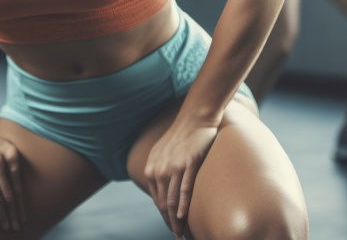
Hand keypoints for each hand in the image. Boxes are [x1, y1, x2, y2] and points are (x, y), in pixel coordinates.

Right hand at [0, 126, 24, 232]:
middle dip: (13, 213)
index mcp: (10, 153)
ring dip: (1, 213)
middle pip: (7, 193)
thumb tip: (21, 189)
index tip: (24, 218)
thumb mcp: (3, 146)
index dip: (21, 204)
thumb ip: (12, 163)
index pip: (18, 184)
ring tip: (5, 225)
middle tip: (16, 226)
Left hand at [144, 119, 218, 237]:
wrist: (194, 118)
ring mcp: (174, 166)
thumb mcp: (163, 153)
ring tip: (182, 234)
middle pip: (163, 204)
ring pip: (172, 200)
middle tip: (177, 236)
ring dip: (176, 220)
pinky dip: (183, 205)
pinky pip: (185, 189)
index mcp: (152, 168)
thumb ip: (160, 170)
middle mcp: (160, 169)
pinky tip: (184, 217)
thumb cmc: (181, 136)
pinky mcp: (189, 163)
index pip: (157, 199)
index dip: (164, 216)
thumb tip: (164, 190)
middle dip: (169, 223)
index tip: (172, 227)